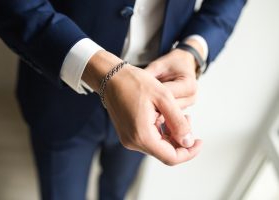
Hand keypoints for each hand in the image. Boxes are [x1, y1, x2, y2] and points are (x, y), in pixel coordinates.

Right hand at [82, 50, 201, 164]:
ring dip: (172, 135)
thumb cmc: (135, 82)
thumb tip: (189, 142)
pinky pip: (149, 139)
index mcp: (142, 135)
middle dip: (181, 140)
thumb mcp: (164, 98)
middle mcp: (133, 142)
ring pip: (158, 146)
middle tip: (189, 119)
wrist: (110, 77)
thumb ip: (178, 122)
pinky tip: (165, 116)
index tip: (199, 141)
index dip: (189, 152)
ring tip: (180, 115)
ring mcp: (129, 139)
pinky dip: (161, 132)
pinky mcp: (128, 133)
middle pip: (165, 153)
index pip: (171, 157)